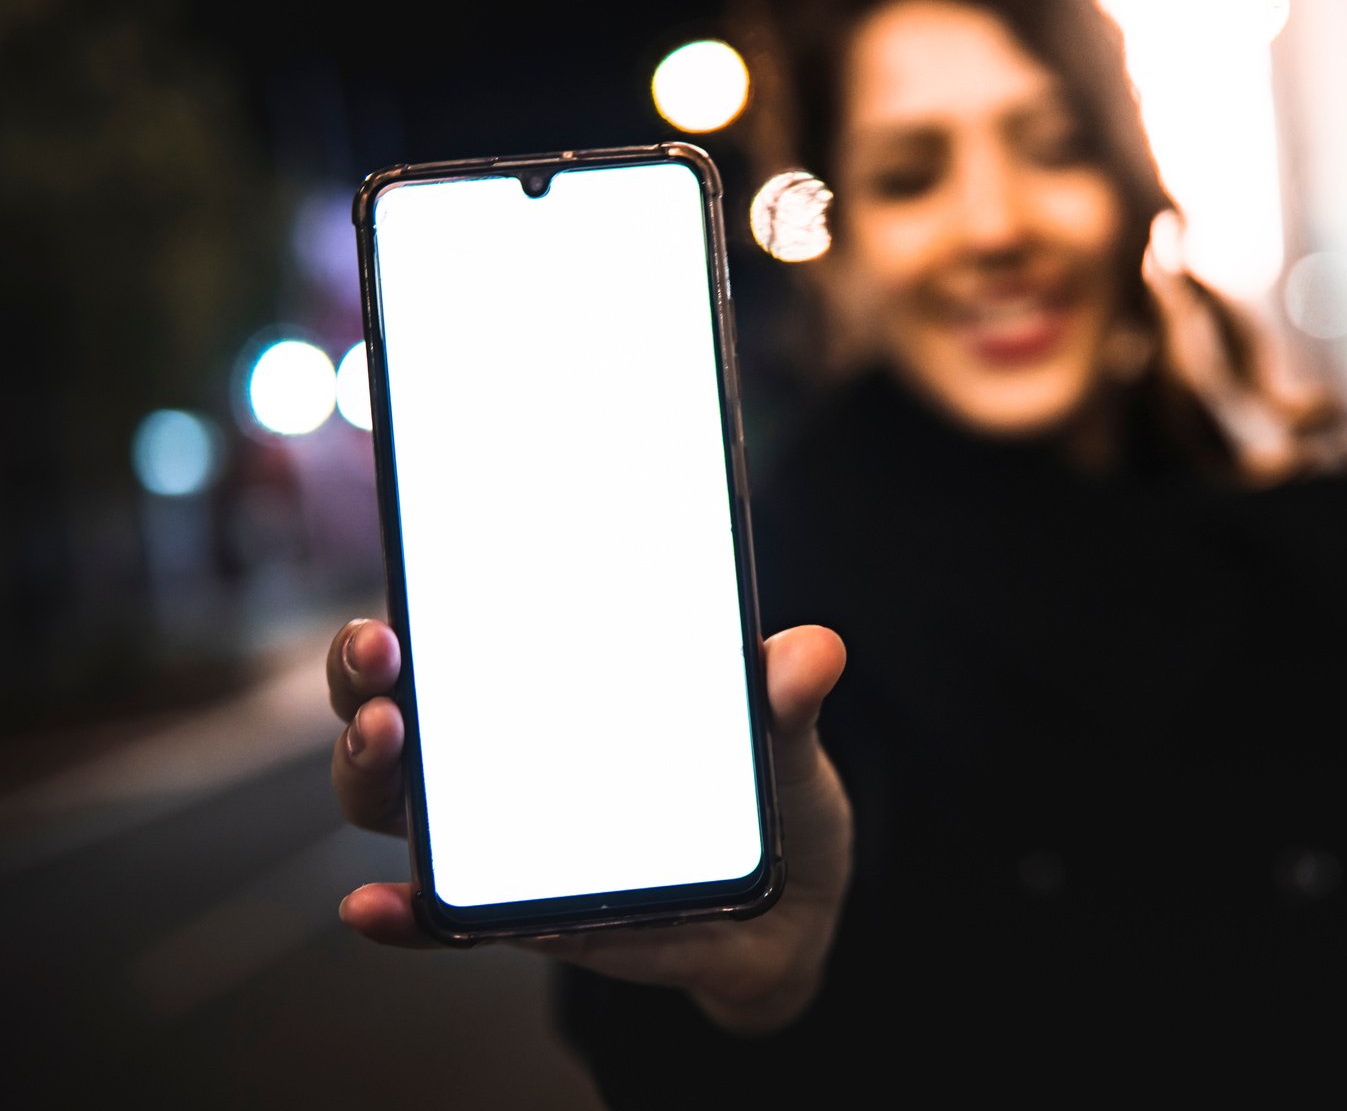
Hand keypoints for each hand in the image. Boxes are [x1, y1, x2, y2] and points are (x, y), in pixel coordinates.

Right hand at [326, 617, 851, 1034]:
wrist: (793, 907)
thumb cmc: (765, 791)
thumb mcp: (781, 731)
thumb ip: (785, 689)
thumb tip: (813, 653)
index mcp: (552, 688)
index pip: (454, 638)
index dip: (406, 614)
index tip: (398, 597)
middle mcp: (506, 757)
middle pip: (394, 713)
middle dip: (363, 680)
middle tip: (382, 658)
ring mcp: (507, 837)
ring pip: (399, 806)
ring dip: (368, 775)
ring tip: (383, 740)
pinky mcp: (528, 914)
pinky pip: (444, 919)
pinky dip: (405, 918)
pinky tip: (376, 907)